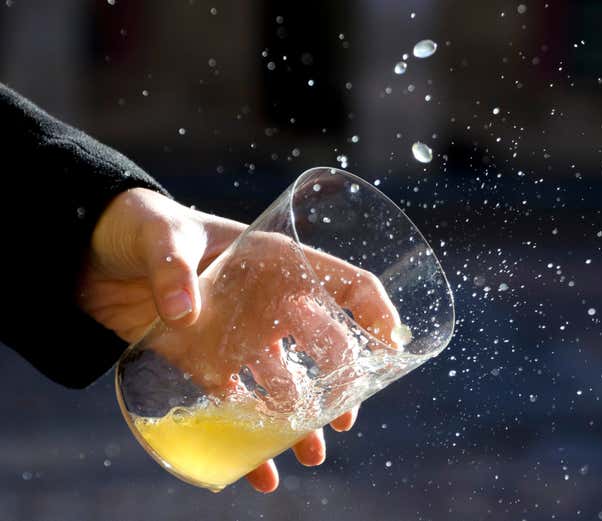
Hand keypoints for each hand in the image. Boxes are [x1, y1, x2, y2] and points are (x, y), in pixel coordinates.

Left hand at [78, 188, 399, 491]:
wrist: (99, 256)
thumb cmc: (141, 227)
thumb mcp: (159, 236)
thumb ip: (171, 268)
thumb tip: (185, 313)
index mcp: (275, 263)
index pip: (343, 283)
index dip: (375, 311)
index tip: (392, 346)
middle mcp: (269, 303)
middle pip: (326, 344)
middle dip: (341, 383)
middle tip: (340, 417)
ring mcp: (242, 336)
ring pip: (288, 384)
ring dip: (301, 421)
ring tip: (311, 454)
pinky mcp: (209, 363)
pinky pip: (238, 405)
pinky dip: (249, 439)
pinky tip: (259, 471)